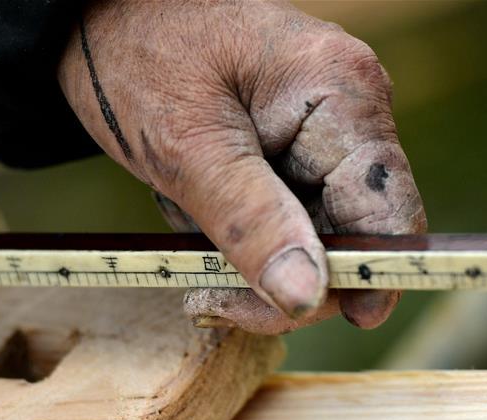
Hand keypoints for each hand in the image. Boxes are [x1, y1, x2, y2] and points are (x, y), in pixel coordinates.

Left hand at [58, 0, 425, 334]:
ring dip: (249, 257)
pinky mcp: (288, 152)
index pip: (388, 210)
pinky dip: (237, 236)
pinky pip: (281, 220)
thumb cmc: (139, 51)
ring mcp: (319, 135)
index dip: (372, 275)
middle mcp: (345, 115)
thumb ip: (251, 223)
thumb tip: (307, 296)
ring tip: (185, 225)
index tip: (342, 323)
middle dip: (281, 277)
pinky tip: (193, 210)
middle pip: (351, 235)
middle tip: (207, 296)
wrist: (98, 16)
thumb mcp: (186, 147)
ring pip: (311, 237)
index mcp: (340, 95)